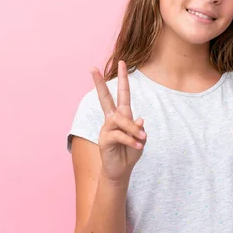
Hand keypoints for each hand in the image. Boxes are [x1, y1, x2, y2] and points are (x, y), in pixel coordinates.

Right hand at [91, 60, 146, 183]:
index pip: (122, 94)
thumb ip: (139, 128)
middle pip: (104, 98)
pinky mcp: (105, 138)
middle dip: (99, 83)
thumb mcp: (140, 138)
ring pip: (120, 120)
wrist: (121, 170)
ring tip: (141, 140)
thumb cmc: (130, 152)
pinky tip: (137, 146)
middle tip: (91, 68)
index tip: (122, 63)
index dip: (123, 79)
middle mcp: (112, 119)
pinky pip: (119, 134)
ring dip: (133, 130)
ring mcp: (107, 128)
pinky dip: (131, 139)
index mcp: (122, 115)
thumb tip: (139, 118)